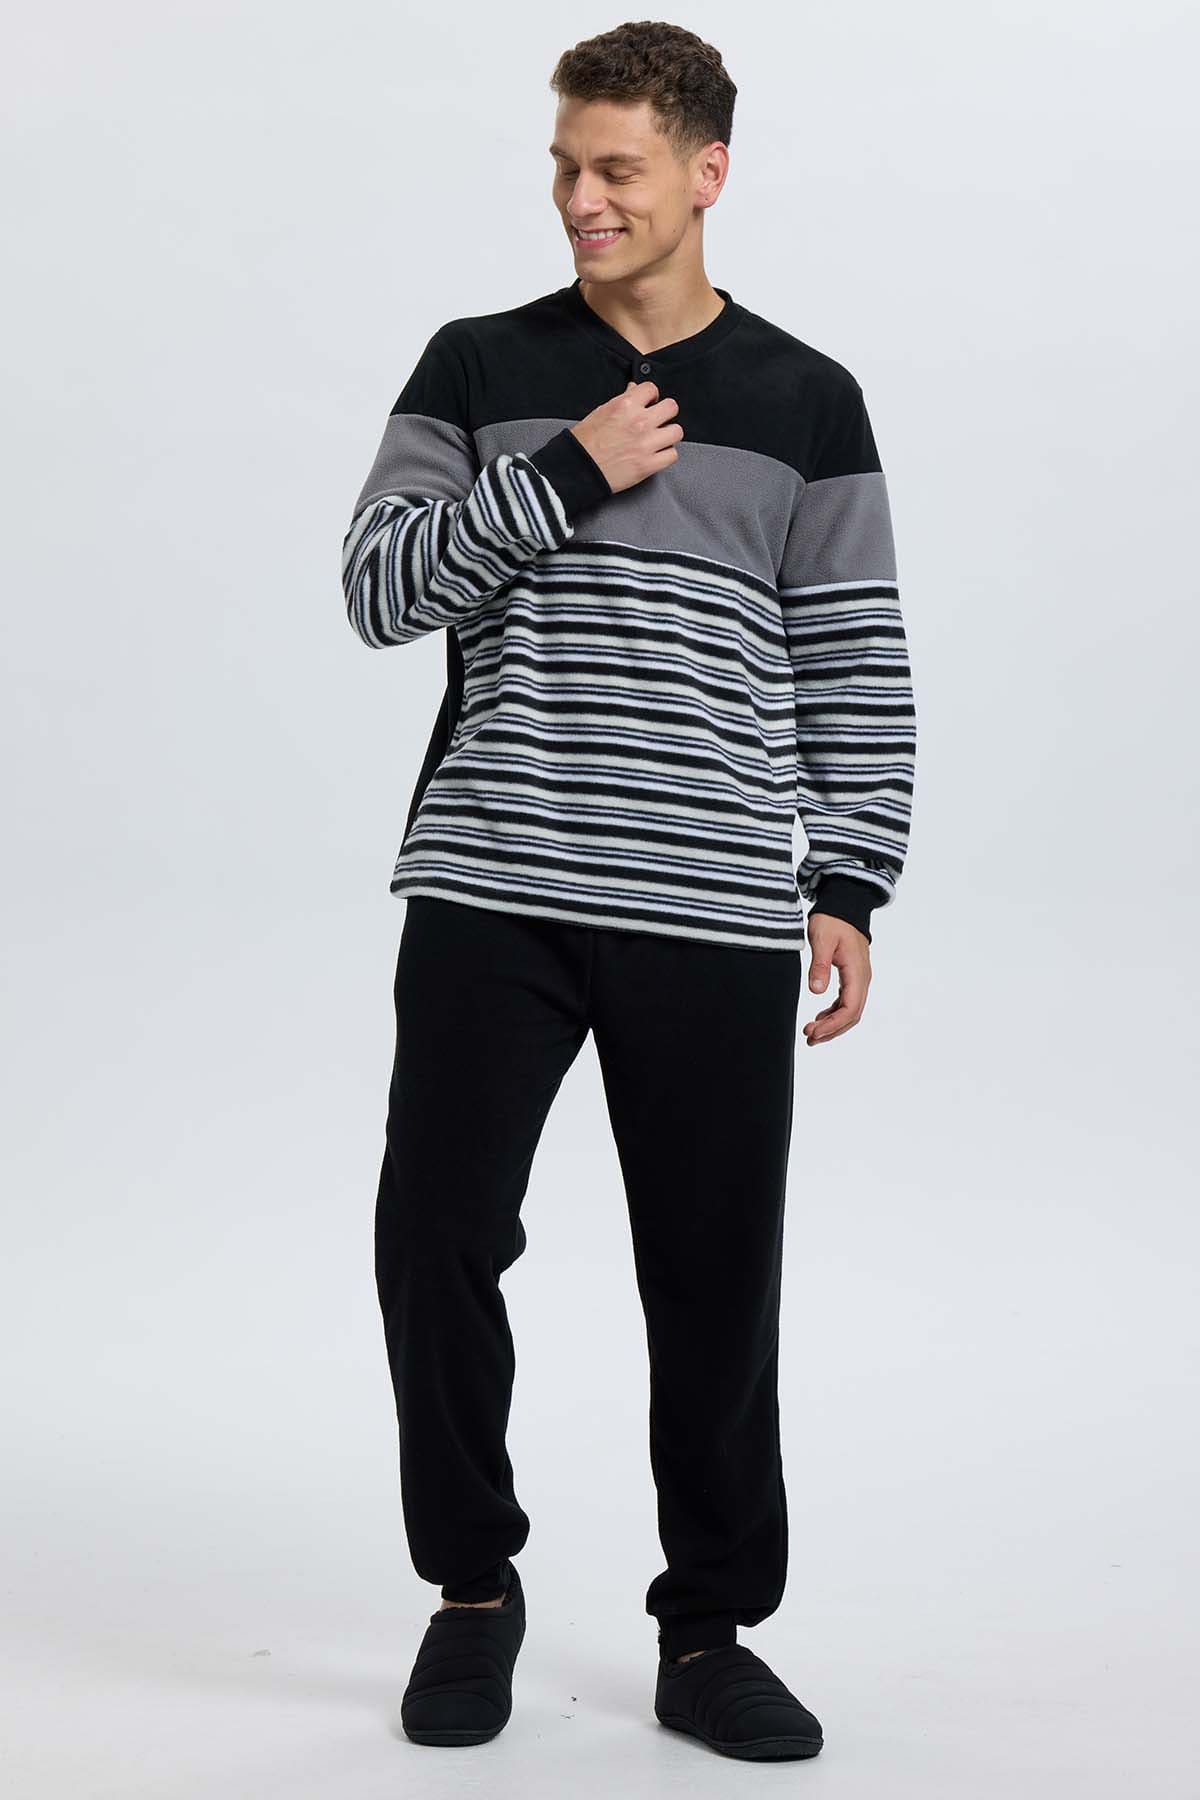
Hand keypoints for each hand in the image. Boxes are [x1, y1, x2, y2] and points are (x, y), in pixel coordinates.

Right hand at [570, 381, 683, 494]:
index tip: (650, 402)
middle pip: (671, 407)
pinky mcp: (648, 465)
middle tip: (658, 420)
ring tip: (659, 438)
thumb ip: (621, 400)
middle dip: (665, 412)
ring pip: (677, 431)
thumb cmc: (584, 442)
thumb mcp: (600, 412)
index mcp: (625, 405)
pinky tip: (657, 454)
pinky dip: (666, 454)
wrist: (578, 468)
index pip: (652, 388)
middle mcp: (639, 422)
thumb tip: (634, 390)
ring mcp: (646, 444)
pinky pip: (672, 455)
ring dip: (669, 434)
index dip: (651, 395)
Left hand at [802, 913, 871, 1045]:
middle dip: (832, 1030)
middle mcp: (862, 979)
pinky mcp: (852, 976)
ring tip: (812, 1034)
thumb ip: (820, 965)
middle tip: (809, 1038)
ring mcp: (859, 978)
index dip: (833, 1025)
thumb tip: (816, 991)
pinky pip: (846, 1002)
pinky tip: (819, 1018)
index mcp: (857, 972)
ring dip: (833, 1025)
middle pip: (852, 1015)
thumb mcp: (822, 940)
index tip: (814, 1032)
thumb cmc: (833, 920)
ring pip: (850, 1011)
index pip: (850, 1008)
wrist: (844, 906)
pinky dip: (834, 1014)